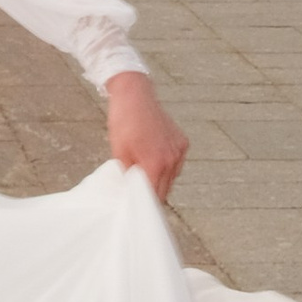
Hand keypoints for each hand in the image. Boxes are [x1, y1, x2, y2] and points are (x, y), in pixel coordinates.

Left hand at [106, 70, 187, 202]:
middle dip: (153, 192)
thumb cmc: (123, 121)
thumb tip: (130, 189)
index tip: (138, 207)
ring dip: (161, 179)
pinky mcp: (182, 142)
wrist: (134, 94)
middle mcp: (172, 159)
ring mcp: (179, 150)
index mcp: (156, 163)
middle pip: (165, 189)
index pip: (154, 196)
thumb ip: (128, 174)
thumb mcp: (119, 152)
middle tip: (139, 191)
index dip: (145, 203)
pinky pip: (176, 163)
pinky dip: (167, 165)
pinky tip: (154, 158)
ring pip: (172, 177)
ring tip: (145, 171)